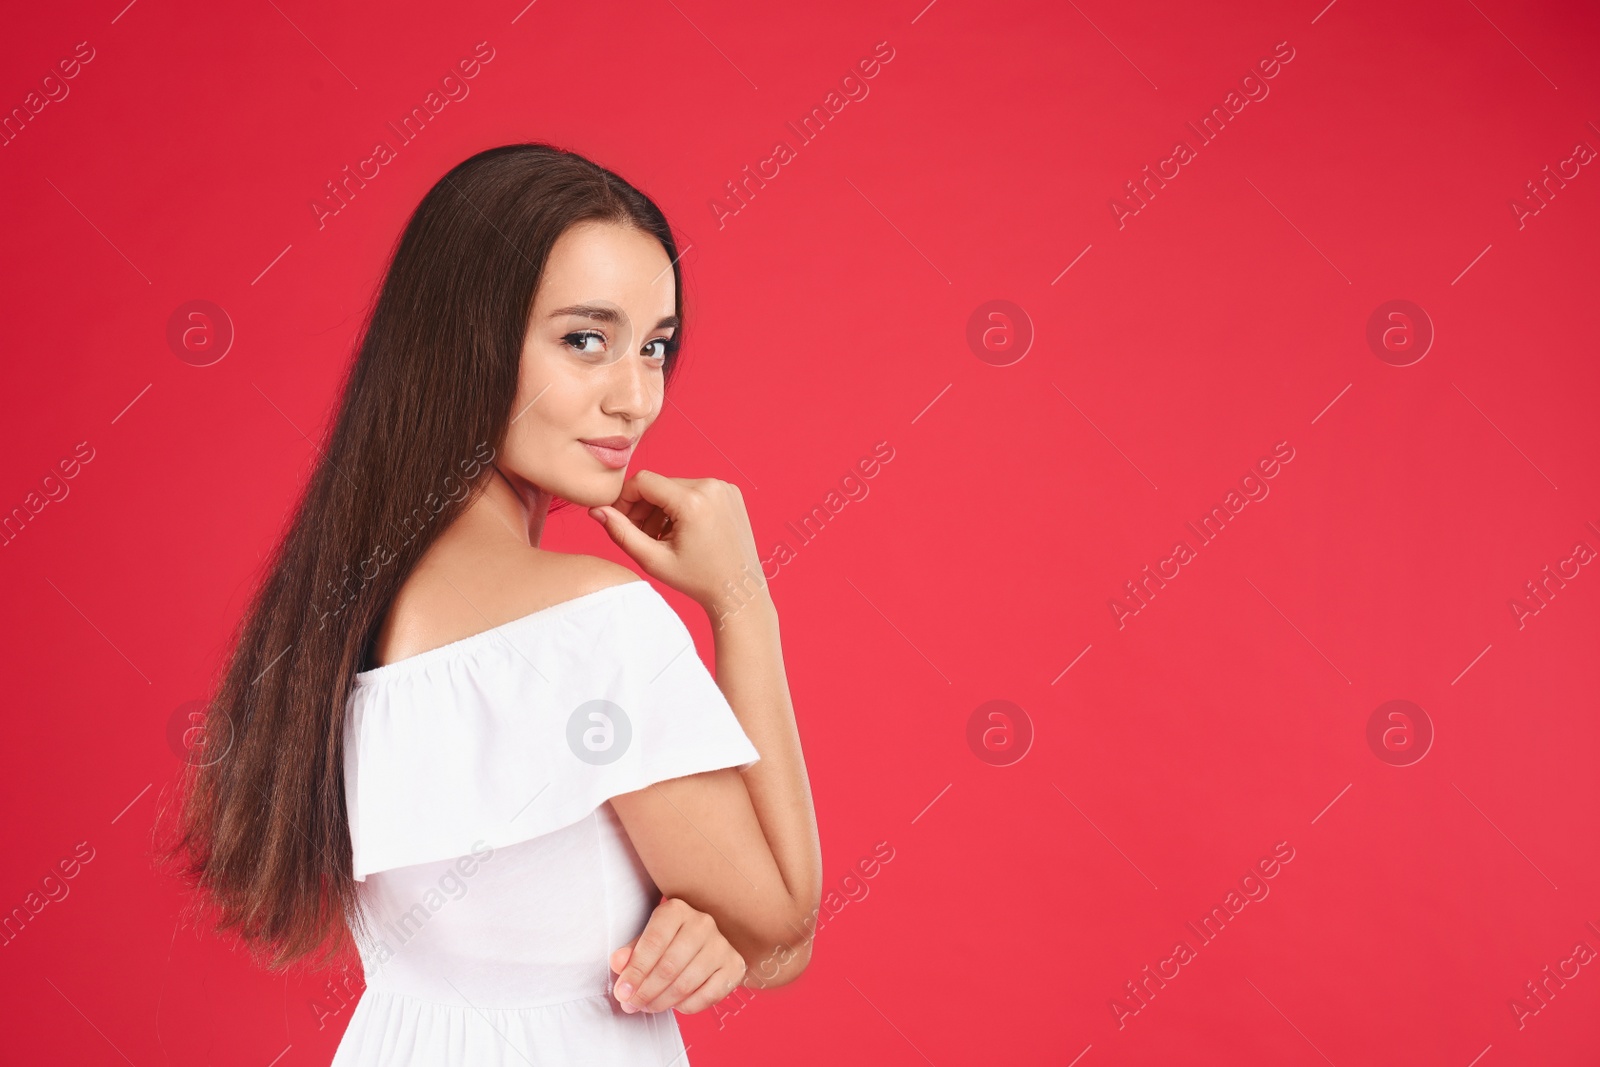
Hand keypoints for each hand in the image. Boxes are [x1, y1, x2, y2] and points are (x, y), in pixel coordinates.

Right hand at [588, 471, 766, 613]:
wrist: (738, 590)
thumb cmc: (697, 580)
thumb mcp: (653, 560)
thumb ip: (621, 532)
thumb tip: (595, 510)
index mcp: (693, 501)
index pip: (643, 481)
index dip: (624, 498)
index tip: (619, 519)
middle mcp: (711, 486)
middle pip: (659, 484)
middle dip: (643, 507)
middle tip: (641, 536)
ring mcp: (724, 487)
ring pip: (675, 487)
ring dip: (661, 508)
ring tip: (662, 538)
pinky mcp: (731, 491)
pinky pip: (695, 490)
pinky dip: (682, 506)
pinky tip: (682, 532)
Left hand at [609, 896, 747, 1015]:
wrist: (702, 944)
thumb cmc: (668, 941)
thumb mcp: (646, 940)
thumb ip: (631, 952)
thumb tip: (618, 964)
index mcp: (676, 910)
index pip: (653, 942)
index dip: (635, 971)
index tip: (622, 992)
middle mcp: (702, 923)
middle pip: (669, 966)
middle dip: (646, 991)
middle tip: (632, 1005)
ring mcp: (721, 945)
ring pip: (686, 983)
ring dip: (662, 1001)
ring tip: (648, 1006)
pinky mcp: (734, 966)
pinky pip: (708, 995)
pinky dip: (687, 1006)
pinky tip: (675, 1004)